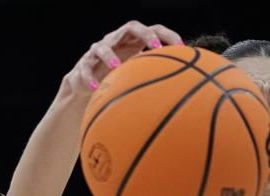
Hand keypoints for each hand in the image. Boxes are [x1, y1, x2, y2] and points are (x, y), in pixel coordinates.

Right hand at [64, 21, 182, 95]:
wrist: (88, 86)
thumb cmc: (120, 79)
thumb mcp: (140, 77)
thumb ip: (159, 78)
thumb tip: (186, 94)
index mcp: (134, 41)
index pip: (154, 30)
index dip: (168, 35)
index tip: (182, 47)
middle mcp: (117, 41)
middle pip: (132, 27)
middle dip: (144, 35)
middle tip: (156, 47)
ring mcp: (99, 50)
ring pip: (103, 46)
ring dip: (110, 56)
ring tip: (117, 68)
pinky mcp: (84, 64)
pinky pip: (85, 68)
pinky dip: (89, 77)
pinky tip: (94, 89)